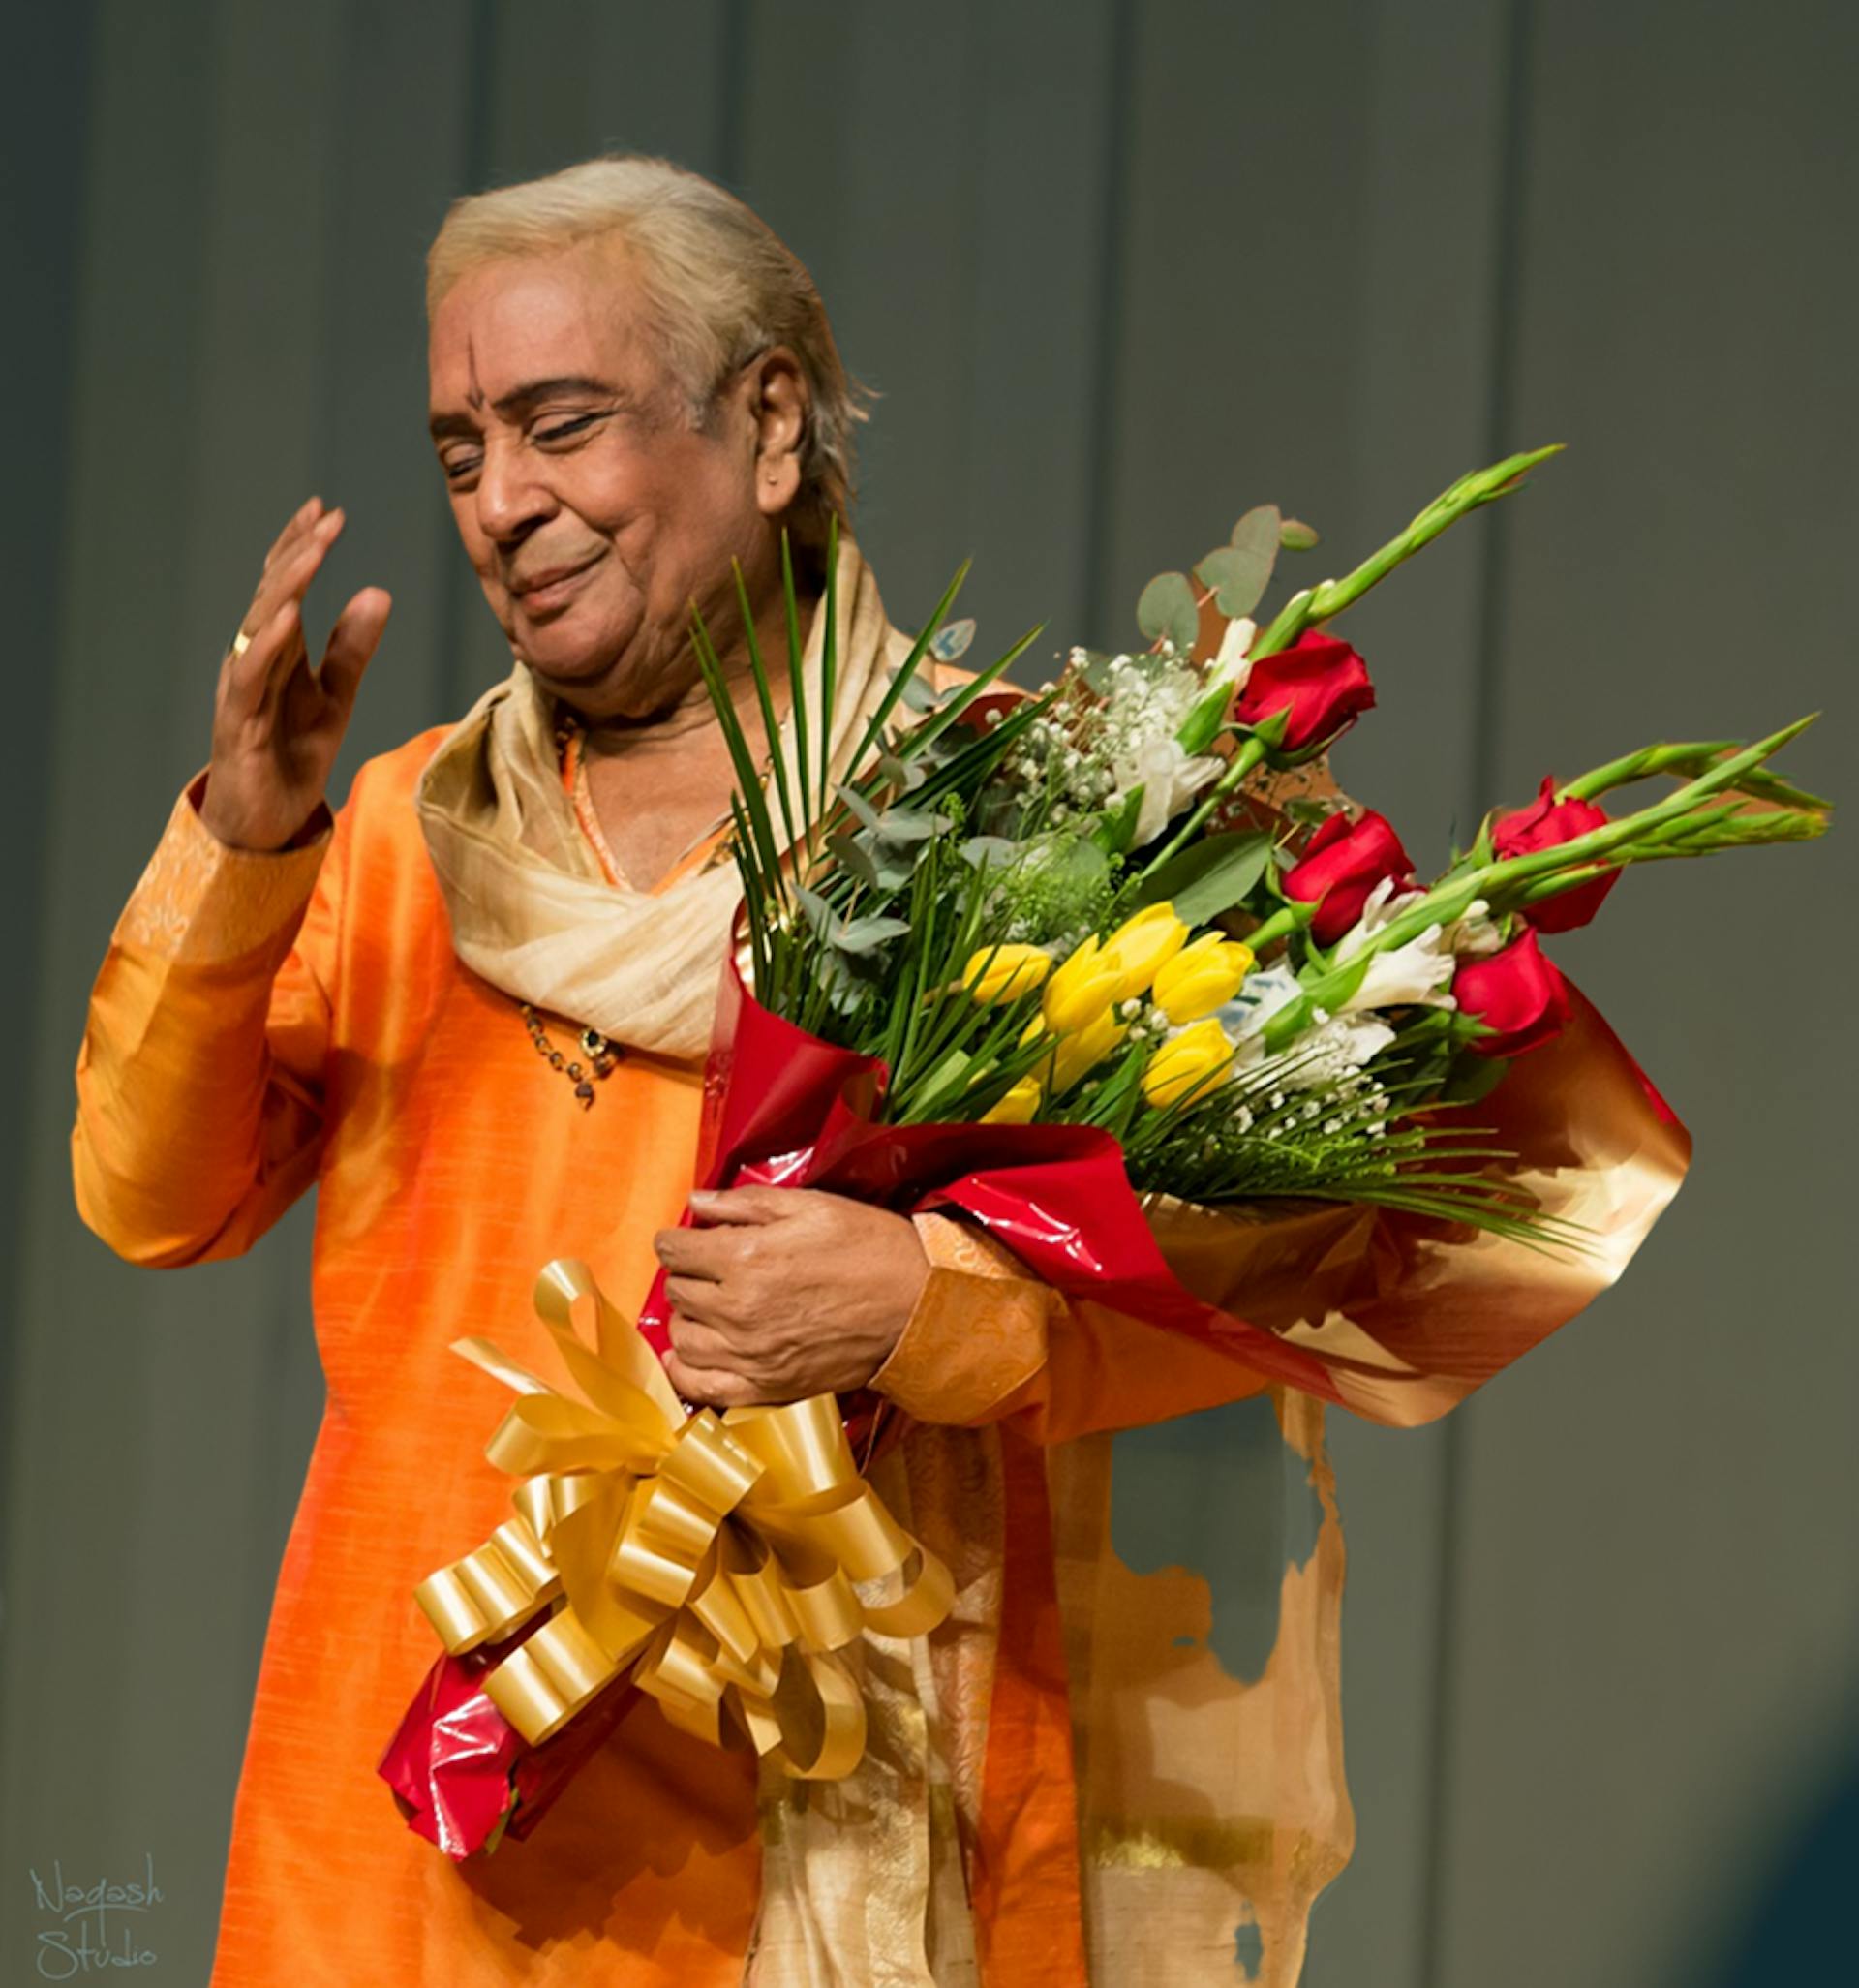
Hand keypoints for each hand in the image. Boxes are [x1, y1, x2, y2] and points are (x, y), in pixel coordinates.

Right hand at [200, 497, 392, 850]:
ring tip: (313, 551)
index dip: (302, 546)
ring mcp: (242, 688)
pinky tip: (289, 614)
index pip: (285, 586)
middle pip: (272, 594)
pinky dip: (269, 643)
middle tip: (328, 517)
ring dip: (286, 586)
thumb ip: (352, 648)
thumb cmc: (292, 754)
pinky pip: (251, 675)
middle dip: (299, 553)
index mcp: (274, 650)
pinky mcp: (240, 721)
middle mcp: (252, 659)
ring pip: (259, 625)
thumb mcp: (337, 696)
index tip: (328, 510)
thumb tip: (378, 592)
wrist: (267, 821)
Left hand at [653, 1188, 930, 1408]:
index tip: (687, 1239)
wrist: (916, 1305)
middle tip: (713, 1267)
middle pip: (677, 1291)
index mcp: (745, 1258)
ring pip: (683, 1337)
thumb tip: (695, 1202)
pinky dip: (687, 1370)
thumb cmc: (867, 1247)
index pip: (674, 1250)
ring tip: (711, 1306)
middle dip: (689, 1273)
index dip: (677, 1239)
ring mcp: (751, 1355)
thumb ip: (743, 1203)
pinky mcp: (766, 1387)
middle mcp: (738, 1310)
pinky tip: (692, 1353)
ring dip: (689, 1317)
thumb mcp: (809, 1206)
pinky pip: (701, 1386)